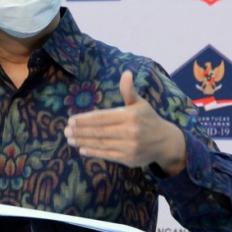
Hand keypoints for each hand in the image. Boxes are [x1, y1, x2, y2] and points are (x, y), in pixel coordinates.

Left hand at [64, 71, 186, 174]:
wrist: (165, 141)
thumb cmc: (148, 119)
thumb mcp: (139, 103)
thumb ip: (128, 90)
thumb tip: (126, 73)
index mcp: (130, 115)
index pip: (102, 117)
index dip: (85, 119)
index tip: (71, 120)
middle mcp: (129, 131)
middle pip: (99, 131)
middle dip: (80, 131)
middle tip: (66, 130)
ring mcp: (129, 146)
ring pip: (101, 143)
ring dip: (83, 141)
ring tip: (70, 139)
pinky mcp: (128, 158)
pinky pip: (107, 154)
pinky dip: (93, 152)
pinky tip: (82, 149)